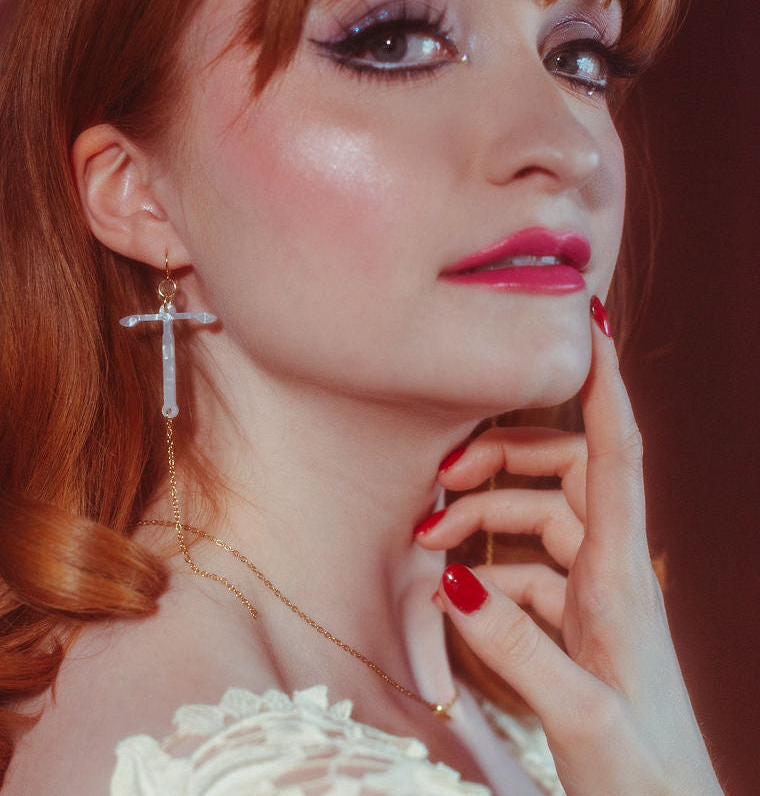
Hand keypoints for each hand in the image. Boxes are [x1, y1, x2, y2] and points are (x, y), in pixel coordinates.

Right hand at [415, 299, 723, 795]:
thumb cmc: (645, 775)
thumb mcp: (580, 714)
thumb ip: (515, 647)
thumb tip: (454, 578)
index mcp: (621, 577)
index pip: (618, 455)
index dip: (606, 384)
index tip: (589, 321)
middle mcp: (610, 571)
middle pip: (564, 473)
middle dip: (502, 458)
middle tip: (440, 473)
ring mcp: (592, 594)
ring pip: (537, 519)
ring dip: (482, 518)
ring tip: (425, 538)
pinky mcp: (575, 621)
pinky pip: (524, 569)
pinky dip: (485, 567)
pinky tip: (452, 593)